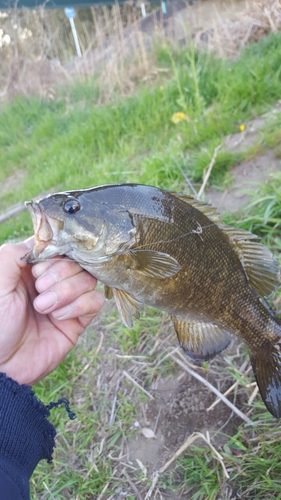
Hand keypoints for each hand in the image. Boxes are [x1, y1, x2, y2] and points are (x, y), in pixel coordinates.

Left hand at [0, 238, 103, 384]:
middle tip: (38, 291)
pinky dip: (79, 305)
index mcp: (31, 268)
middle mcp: (51, 280)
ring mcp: (67, 299)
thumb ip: (15, 253)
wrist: (1, 365)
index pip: (58, 245)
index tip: (36, 269)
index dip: (54, 253)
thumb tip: (41, 243)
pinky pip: (95, 301)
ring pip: (88, 278)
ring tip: (44, 308)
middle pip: (76, 260)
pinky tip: (59, 317)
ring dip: (67, 291)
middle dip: (59, 274)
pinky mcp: (78, 320)